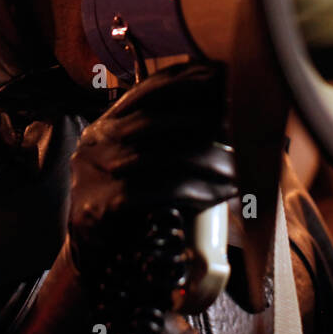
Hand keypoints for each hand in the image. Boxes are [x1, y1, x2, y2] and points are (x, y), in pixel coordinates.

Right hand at [67, 61, 237, 279]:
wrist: (92, 258)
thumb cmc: (128, 207)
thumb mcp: (139, 164)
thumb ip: (167, 140)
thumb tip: (226, 119)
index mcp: (106, 124)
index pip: (147, 90)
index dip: (187, 79)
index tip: (224, 75)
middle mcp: (97, 142)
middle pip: (155, 119)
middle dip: (202, 119)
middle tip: (240, 126)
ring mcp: (95, 173)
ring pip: (160, 156)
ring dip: (206, 160)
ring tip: (238, 169)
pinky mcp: (103, 206)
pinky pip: (156, 192)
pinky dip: (194, 191)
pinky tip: (219, 195)